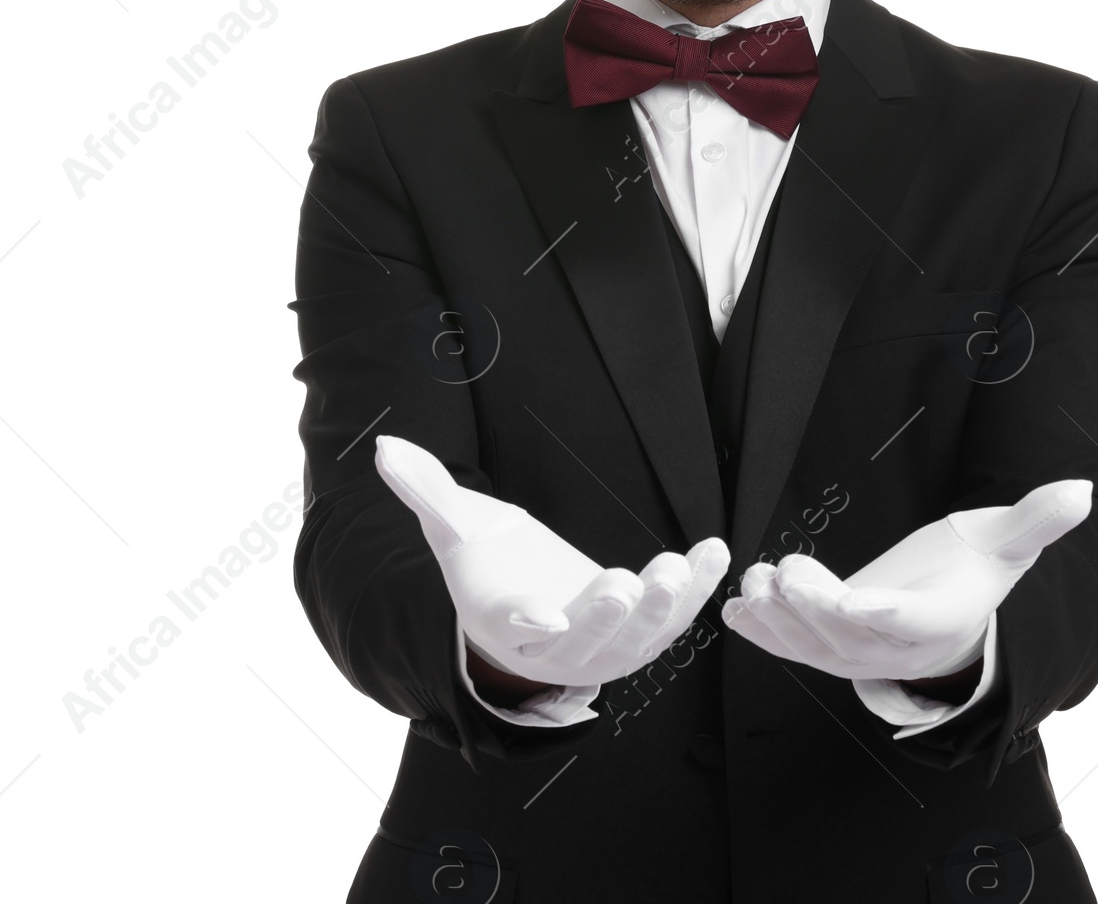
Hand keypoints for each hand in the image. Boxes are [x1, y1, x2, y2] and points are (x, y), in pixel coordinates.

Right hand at [375, 435, 729, 686]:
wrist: (523, 596)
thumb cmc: (486, 561)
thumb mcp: (454, 526)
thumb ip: (425, 489)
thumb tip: (383, 447)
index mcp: (501, 624)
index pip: (513, 630)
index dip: (528, 625)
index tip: (545, 617)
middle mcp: (555, 650)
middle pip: (584, 644)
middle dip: (608, 617)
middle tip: (628, 581)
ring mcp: (602, 648)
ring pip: (639, 640)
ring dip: (665, 606)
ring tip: (684, 562)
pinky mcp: (639, 633)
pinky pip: (673, 621)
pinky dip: (695, 592)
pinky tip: (714, 552)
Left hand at [720, 480, 1090, 682]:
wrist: (957, 609)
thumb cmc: (978, 568)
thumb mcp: (1009, 541)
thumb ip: (1038, 518)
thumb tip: (1081, 489)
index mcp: (942, 623)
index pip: (910, 623)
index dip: (882, 615)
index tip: (854, 602)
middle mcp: (899, 649)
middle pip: (852, 638)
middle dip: (815, 610)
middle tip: (784, 572)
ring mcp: (862, 653)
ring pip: (816, 648)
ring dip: (778, 621)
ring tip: (750, 585)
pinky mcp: (833, 645)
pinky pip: (795, 648)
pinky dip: (764, 633)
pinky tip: (735, 609)